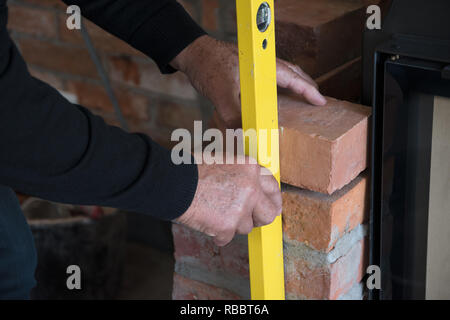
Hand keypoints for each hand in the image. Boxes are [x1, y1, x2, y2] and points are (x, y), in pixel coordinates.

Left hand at [171, 35, 325, 127]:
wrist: (193, 54)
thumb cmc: (208, 66)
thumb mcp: (221, 93)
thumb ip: (233, 116)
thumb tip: (243, 137)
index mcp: (264, 66)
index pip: (294, 78)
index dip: (309, 91)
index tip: (321, 102)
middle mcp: (263, 64)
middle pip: (292, 73)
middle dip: (306, 86)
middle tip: (315, 99)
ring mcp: (255, 66)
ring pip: (281, 74)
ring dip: (293, 85)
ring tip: (300, 97)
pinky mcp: (246, 70)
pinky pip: (268, 78)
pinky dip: (277, 86)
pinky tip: (273, 97)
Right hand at [175, 156, 281, 246]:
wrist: (172, 182)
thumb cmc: (191, 169)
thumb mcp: (223, 161)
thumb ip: (241, 175)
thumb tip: (252, 189)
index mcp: (250, 168)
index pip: (273, 187)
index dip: (272, 200)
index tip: (271, 207)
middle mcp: (251, 188)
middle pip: (269, 213)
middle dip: (260, 218)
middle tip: (250, 219)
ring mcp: (241, 208)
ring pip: (246, 227)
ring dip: (233, 224)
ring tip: (215, 212)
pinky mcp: (228, 226)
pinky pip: (227, 237)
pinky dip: (217, 234)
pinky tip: (206, 221)